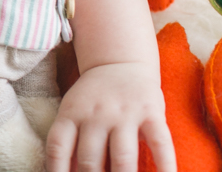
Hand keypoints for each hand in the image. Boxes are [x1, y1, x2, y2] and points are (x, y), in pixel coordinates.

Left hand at [45, 61, 174, 171]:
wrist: (120, 61)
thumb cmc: (93, 97)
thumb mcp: (73, 110)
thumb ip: (70, 140)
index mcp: (72, 113)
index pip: (58, 147)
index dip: (57, 171)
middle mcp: (96, 114)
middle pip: (90, 159)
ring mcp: (125, 113)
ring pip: (122, 157)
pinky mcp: (151, 112)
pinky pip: (160, 143)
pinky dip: (165, 165)